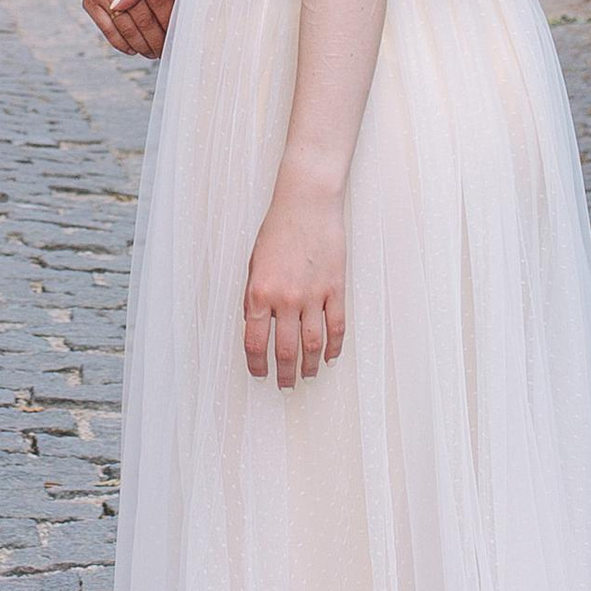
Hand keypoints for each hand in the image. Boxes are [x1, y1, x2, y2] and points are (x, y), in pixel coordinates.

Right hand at [83, 0, 169, 57]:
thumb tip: (181, 9)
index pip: (160, 4)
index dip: (170, 24)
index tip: (177, 36)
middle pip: (144, 21)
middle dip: (157, 41)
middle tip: (165, 51)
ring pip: (127, 29)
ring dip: (141, 46)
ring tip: (151, 53)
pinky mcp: (90, 3)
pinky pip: (109, 30)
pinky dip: (122, 44)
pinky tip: (132, 50)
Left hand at [242, 186, 346, 385]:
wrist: (306, 204)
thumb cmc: (278, 230)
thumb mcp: (254, 264)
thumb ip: (254, 297)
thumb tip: (255, 327)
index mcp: (259, 292)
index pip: (255, 341)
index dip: (256, 364)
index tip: (260, 374)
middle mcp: (285, 299)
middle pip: (285, 349)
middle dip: (284, 373)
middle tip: (285, 385)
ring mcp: (313, 295)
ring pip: (312, 344)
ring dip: (310, 365)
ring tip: (308, 376)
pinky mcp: (335, 289)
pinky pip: (336, 326)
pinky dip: (334, 347)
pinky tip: (331, 357)